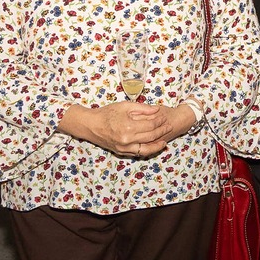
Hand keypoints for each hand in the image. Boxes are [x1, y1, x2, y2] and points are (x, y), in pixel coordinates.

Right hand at [60, 100, 192, 157]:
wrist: (91, 125)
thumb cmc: (107, 113)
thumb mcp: (124, 106)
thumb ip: (142, 108)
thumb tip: (157, 110)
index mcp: (128, 127)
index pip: (150, 126)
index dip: (160, 121)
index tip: (165, 117)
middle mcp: (127, 140)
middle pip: (150, 137)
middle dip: (162, 132)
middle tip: (169, 126)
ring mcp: (124, 148)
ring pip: (146, 149)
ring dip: (157, 145)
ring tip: (164, 141)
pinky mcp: (121, 152)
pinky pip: (137, 153)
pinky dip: (147, 150)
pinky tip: (152, 145)